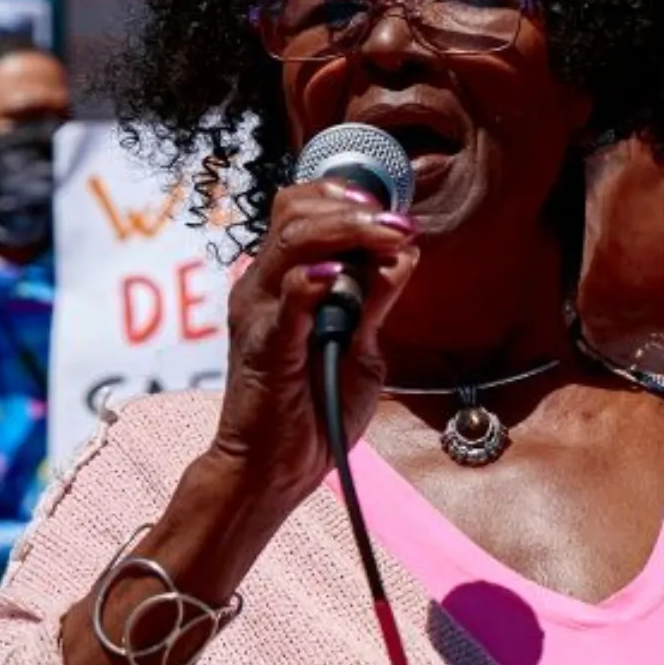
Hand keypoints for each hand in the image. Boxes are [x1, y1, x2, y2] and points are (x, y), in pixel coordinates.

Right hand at [206, 180, 421, 511]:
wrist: (275, 468)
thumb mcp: (360, 346)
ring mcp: (259, 313)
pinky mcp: (265, 347)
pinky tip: (337, 276)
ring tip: (389, 236)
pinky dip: (312, 282)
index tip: (392, 209)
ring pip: (293, 242)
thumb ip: (375, 300)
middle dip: (354, 207)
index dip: (346, 196)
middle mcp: (262, 286)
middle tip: (399, 223)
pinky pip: (285, 301)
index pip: (301, 208)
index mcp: (281, 280)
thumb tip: (404, 252)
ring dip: (348, 231)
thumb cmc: (314, 408)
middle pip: (296, 211)